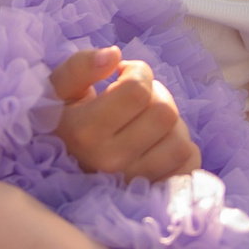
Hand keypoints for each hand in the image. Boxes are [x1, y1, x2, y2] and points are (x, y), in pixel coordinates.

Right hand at [52, 47, 200, 182]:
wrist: (60, 163)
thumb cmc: (63, 117)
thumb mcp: (60, 87)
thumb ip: (81, 65)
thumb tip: (113, 54)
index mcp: (83, 131)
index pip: (137, 91)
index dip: (137, 72)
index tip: (122, 75)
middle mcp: (109, 161)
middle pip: (164, 112)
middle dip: (156, 95)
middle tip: (137, 98)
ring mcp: (133, 182)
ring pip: (180, 140)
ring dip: (169, 124)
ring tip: (146, 122)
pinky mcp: (154, 194)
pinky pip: (189, 164)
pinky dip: (182, 148)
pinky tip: (159, 143)